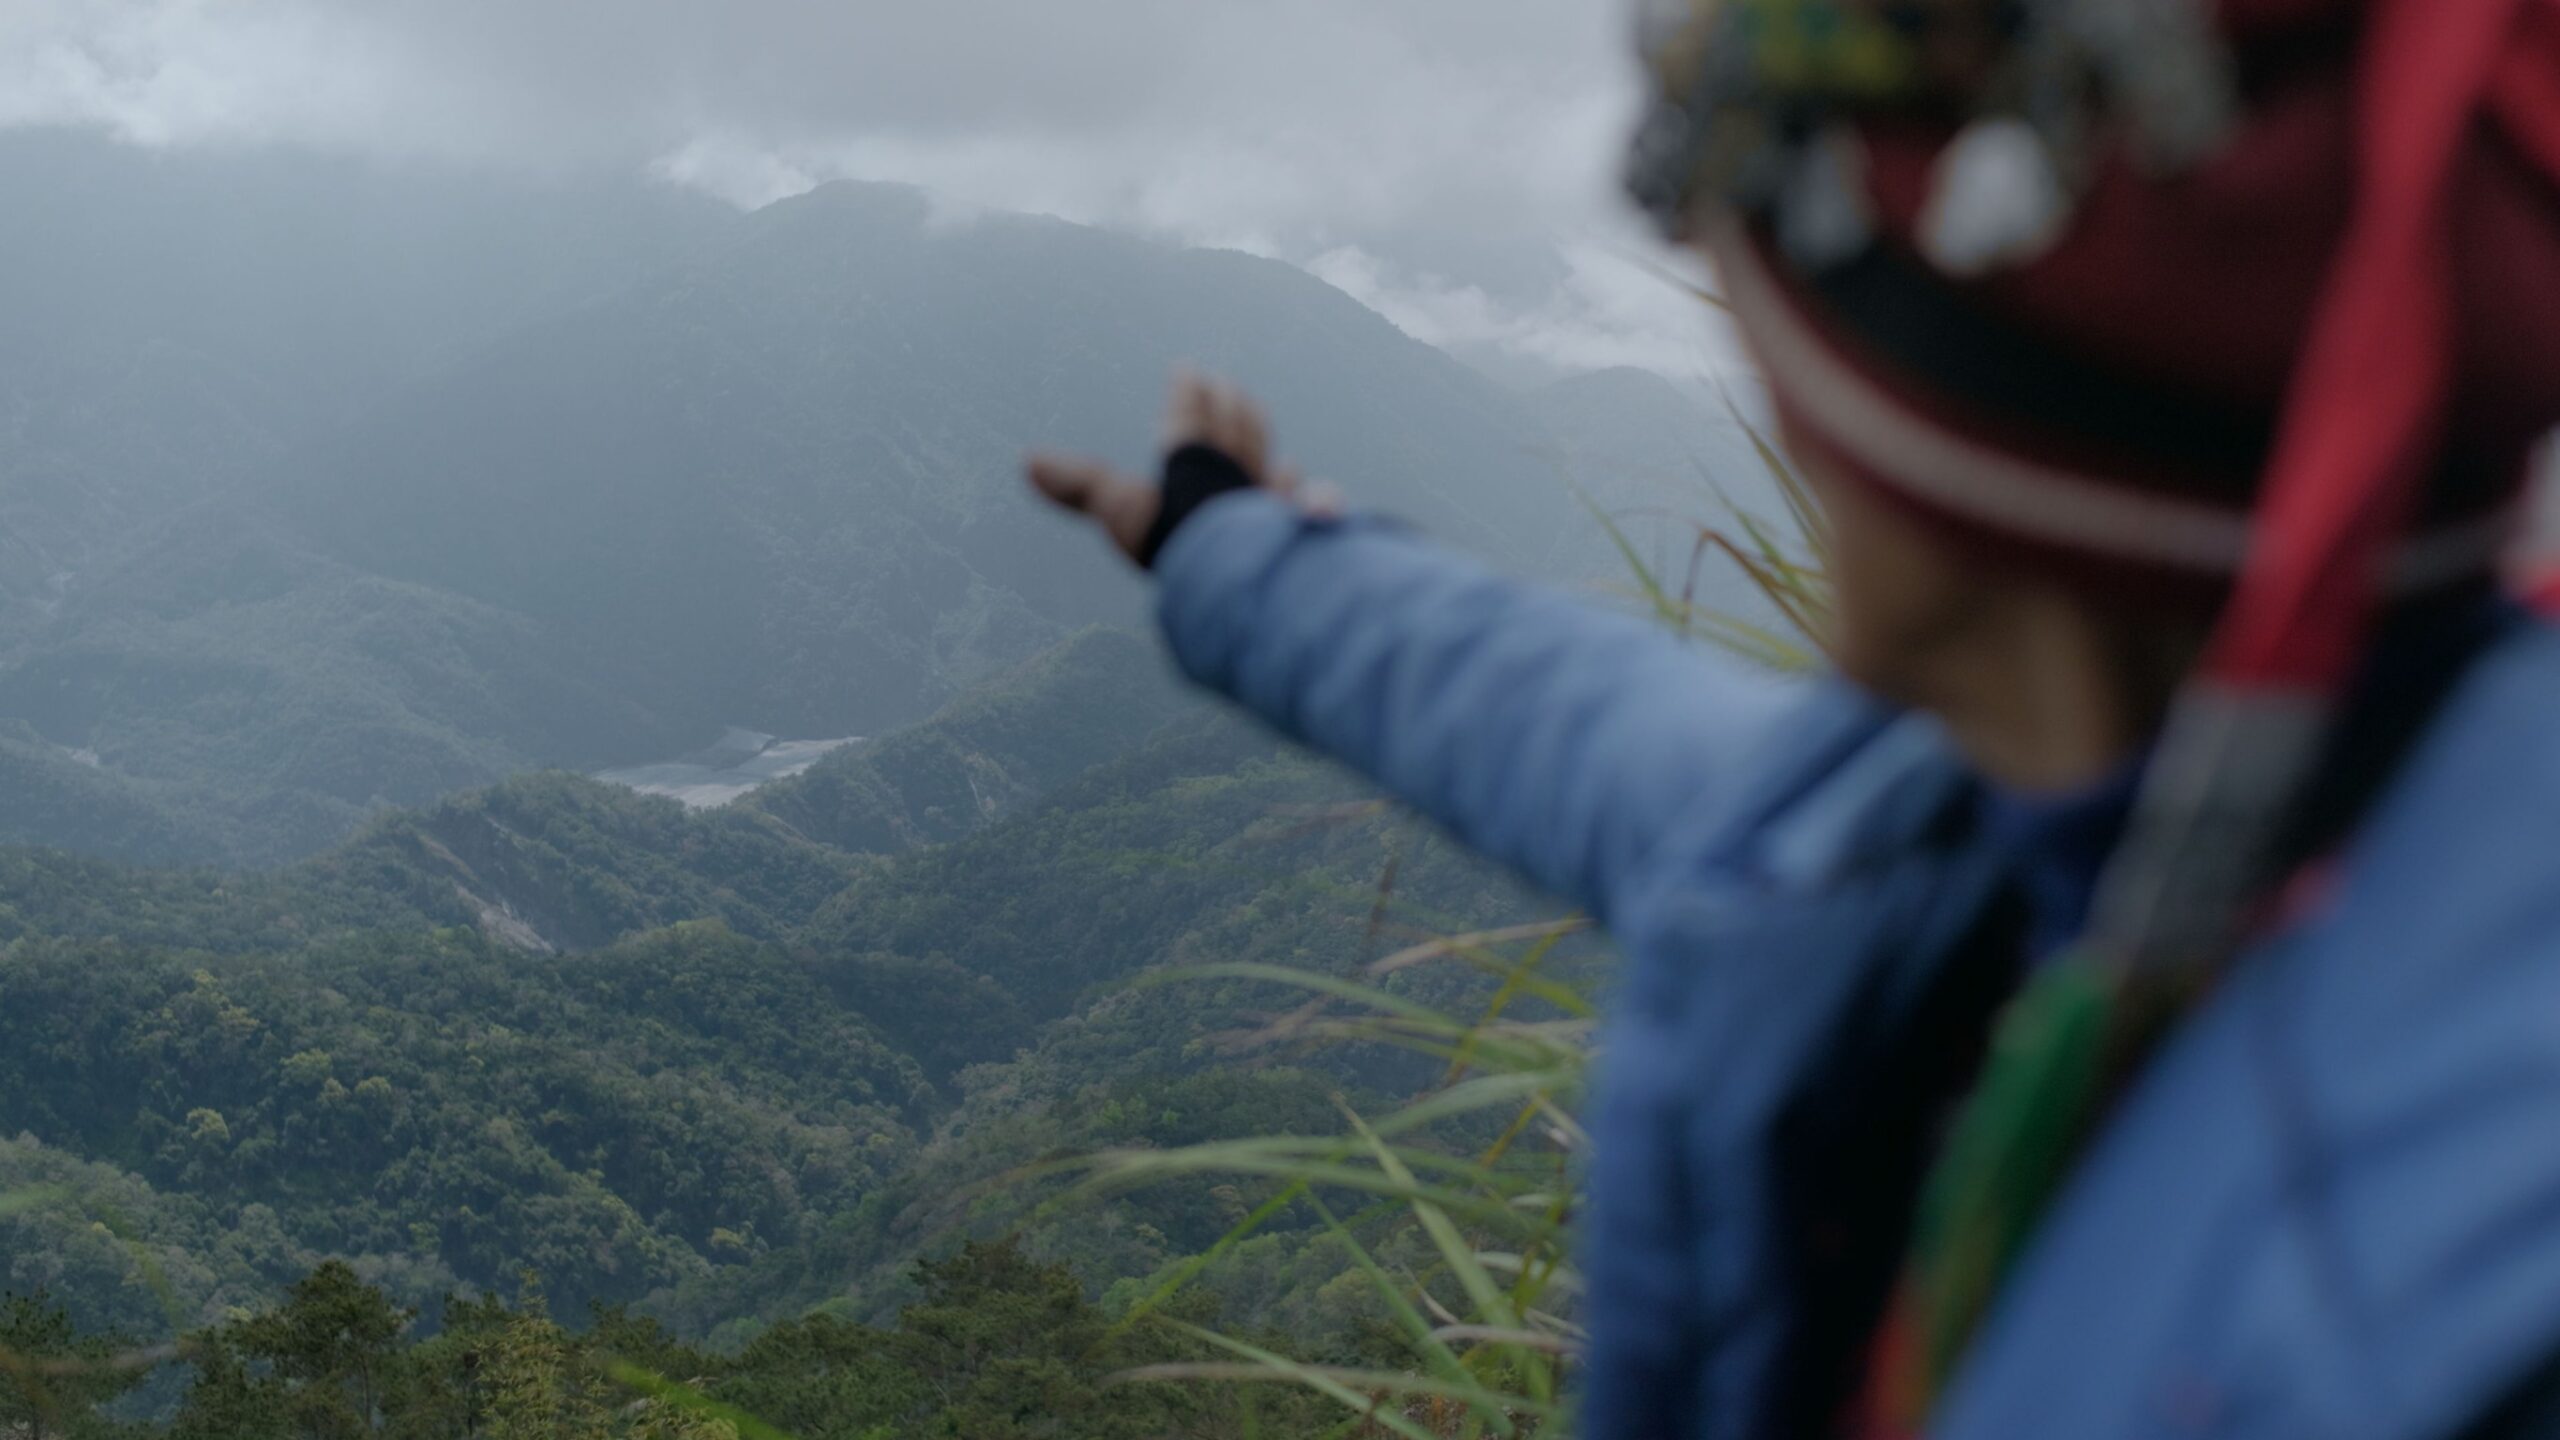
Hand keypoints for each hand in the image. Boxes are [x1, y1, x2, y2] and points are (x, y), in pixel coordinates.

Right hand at [1027, 371, 1307, 564]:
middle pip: (1233, 427)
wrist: (1237, 565)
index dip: (1186, 393)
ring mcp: (1269, 496)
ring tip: (1256, 418)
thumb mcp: (1115, 508)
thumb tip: (1028, 461)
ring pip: (1265, 454)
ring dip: (1258, 433)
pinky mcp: (1298, 527)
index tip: (1187, 369)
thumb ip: (1079, 486)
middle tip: (1224, 385)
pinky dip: (1301, 489)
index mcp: (1190, 457)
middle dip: (1226, 405)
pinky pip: (1302, 499)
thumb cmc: (1171, 535)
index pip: (1188, 416)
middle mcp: (1235, 468)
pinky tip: (1305, 482)